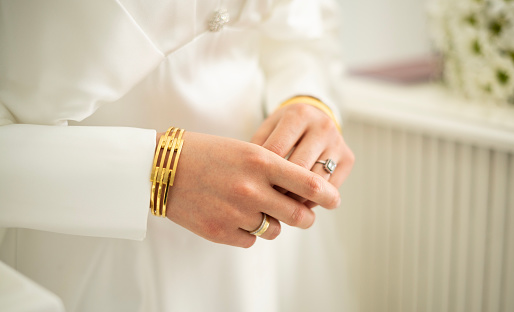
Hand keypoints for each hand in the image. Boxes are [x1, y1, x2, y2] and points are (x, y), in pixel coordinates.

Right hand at [163, 132, 340, 247]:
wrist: (162, 167)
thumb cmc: (206, 153)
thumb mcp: (244, 149)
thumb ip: (274, 169)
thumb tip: (301, 193)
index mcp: (260, 161)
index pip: (309, 183)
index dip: (327, 195)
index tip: (333, 200)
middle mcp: (251, 189)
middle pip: (298, 215)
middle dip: (306, 217)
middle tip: (304, 214)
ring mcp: (236, 213)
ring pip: (274, 231)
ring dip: (273, 224)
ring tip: (258, 211)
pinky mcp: (220, 232)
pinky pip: (250, 241)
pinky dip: (248, 232)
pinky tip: (234, 216)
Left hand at [251, 103, 353, 207]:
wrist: (315, 118)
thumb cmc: (284, 128)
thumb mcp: (268, 129)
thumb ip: (257, 149)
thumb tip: (250, 180)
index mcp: (298, 114)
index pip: (277, 151)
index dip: (262, 173)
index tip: (252, 189)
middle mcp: (322, 126)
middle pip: (298, 167)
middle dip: (280, 188)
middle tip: (266, 202)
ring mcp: (338, 142)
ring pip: (316, 181)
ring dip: (297, 198)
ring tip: (281, 206)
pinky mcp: (348, 158)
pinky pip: (330, 187)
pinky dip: (314, 200)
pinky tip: (299, 204)